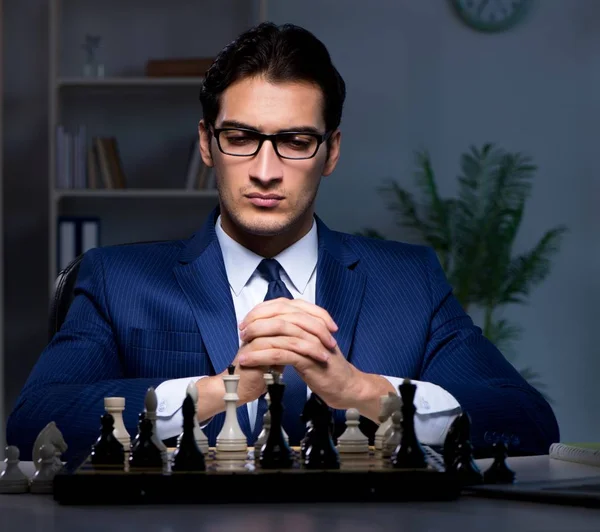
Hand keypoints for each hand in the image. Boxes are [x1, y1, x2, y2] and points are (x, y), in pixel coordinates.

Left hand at [237, 298, 385, 411]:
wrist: (347, 388)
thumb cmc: (327, 369)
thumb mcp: (309, 346)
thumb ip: (296, 335)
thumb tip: (273, 328)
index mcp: (312, 321)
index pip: (284, 305)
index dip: (263, 310)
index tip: (247, 320)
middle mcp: (313, 327)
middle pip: (280, 314)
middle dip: (257, 321)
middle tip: (242, 330)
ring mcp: (312, 342)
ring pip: (279, 332)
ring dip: (256, 339)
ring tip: (241, 346)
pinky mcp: (309, 360)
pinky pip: (281, 353)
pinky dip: (261, 356)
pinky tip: (249, 361)